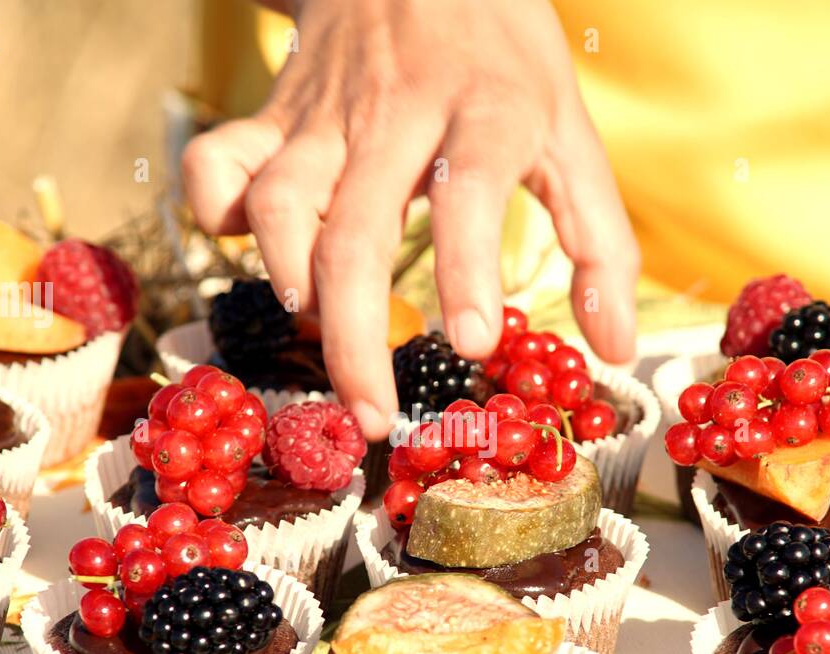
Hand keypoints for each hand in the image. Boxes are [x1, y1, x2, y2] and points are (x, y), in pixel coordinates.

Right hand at [182, 0, 638, 438]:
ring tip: (321, 334)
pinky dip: (216, 211)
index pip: (468, 188)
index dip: (467, 267)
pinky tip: (252, 251)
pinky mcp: (272, 114)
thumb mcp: (568, 130)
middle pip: (355, 231)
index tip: (474, 344)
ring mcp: (324, 114)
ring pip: (281, 204)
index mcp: (485, 110)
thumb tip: (613, 348)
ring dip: (289, 282)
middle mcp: (396, 114)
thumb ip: (600, 242)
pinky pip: (217, 162)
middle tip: (371, 416)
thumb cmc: (501, 60)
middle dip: (355, 336)